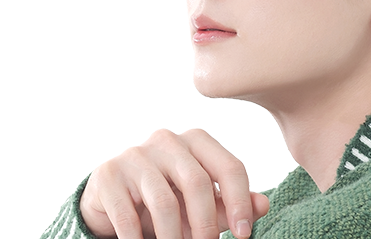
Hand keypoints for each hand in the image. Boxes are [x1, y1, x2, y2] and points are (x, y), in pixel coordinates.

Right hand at [79, 129, 271, 238]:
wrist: (112, 201)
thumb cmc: (167, 200)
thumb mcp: (201, 203)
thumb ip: (231, 203)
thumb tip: (262, 205)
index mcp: (196, 142)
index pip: (229, 167)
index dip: (240, 202)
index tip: (244, 234)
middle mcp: (166, 141)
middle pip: (197, 183)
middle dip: (206, 224)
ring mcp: (134, 155)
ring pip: (164, 202)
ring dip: (173, 236)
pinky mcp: (108, 175)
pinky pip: (128, 215)